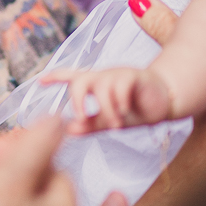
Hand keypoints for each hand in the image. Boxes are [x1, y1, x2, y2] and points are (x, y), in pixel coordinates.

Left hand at [41, 67, 171, 132]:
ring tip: (115, 125)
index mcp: (94, 85)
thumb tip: (69, 129)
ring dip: (106, 109)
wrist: (166, 100)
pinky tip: (125, 112)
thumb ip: (91, 124)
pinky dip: (120, 101)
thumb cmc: (136, 109)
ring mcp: (117, 75)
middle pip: (80, 80)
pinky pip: (121, 85)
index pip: (71, 77)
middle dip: (77, 100)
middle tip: (82, 118)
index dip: (55, 77)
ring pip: (102, 86)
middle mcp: (102, 77)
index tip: (40, 81)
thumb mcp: (110, 120)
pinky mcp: (134, 76)